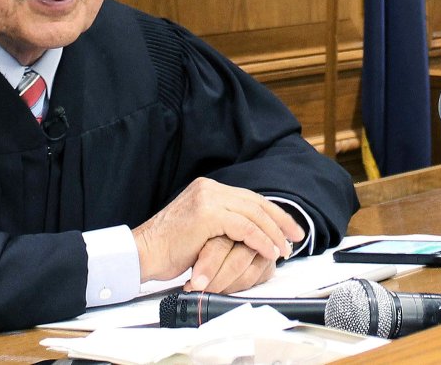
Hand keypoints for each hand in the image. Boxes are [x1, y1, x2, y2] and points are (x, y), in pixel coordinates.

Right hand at [131, 177, 302, 283]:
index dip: (272, 213)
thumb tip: (250, 234)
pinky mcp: (207, 215)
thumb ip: (221, 223)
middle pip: (255, 202)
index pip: (248, 198)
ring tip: (283, 249)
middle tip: (296, 236)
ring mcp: (207, 199)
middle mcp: (208, 188)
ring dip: (273, 234)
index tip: (288, 228)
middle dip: (280, 220)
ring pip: (254, 214)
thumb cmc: (167, 248)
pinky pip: (245, 228)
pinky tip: (269, 251)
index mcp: (206, 189)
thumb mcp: (199, 229)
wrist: (143, 252)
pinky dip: (261, 240)